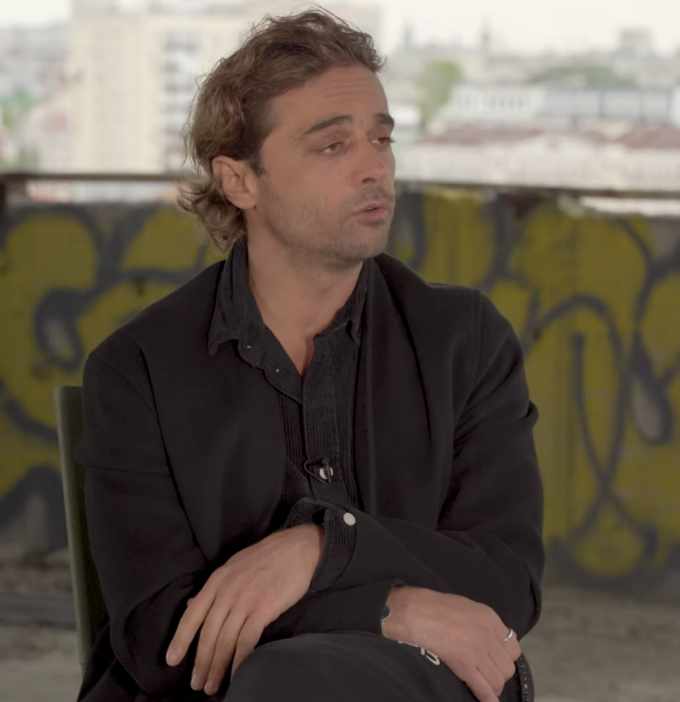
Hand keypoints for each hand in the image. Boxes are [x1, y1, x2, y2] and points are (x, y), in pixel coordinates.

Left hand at [165, 523, 323, 695]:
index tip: (171, 659)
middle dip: (201, 662)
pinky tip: (236, 673)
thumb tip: (191, 606)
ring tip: (212, 685)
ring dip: (217, 667)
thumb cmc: (266, 558)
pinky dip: (239, 661)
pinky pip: (247, 640)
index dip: (180, 639)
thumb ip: (214, 588)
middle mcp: (227, 591)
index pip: (192, 614)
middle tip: (197, 684)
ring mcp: (245, 599)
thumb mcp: (234, 567)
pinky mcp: (264, 607)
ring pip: (225, 640)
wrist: (297, 547)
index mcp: (218, 580)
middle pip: (208, 633)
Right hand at [382, 587, 521, 701]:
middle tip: (486, 673)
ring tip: (482, 684)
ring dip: (491, 685)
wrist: (417, 612)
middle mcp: (488, 636)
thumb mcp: (468, 607)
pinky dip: (488, 698)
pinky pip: (484, 688)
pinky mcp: (465, 666)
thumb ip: (484, 623)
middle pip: (507, 667)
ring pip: (498, 680)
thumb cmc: (436, 607)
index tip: (496, 660)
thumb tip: (493, 639)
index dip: (505, 657)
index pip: (513, 647)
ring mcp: (478, 652)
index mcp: (490, 619)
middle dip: (498, 673)